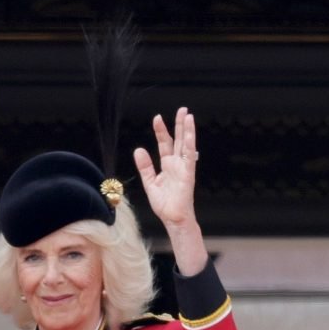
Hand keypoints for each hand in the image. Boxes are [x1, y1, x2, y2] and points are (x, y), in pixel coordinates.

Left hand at [134, 107, 206, 275]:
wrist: (173, 219)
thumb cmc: (165, 205)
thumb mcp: (150, 183)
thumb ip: (145, 167)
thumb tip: (138, 150)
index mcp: (168, 166)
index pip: (165, 144)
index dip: (161, 131)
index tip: (157, 118)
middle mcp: (177, 164)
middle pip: (179, 141)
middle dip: (179, 125)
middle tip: (182, 110)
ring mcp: (184, 168)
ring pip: (186, 145)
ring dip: (187, 130)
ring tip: (187, 115)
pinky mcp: (188, 174)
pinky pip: (190, 156)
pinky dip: (190, 143)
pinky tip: (190, 132)